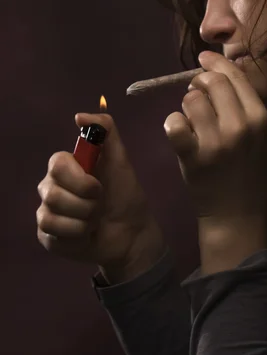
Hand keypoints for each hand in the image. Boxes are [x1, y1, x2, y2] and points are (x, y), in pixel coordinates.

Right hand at [36, 113, 165, 281]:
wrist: (131, 232)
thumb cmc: (124, 194)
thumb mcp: (120, 159)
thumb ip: (106, 130)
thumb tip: (79, 117)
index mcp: (65, 167)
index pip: (57, 163)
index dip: (80, 179)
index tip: (99, 187)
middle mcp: (51, 187)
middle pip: (52, 193)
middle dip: (86, 204)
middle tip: (100, 206)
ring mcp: (46, 212)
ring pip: (51, 216)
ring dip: (83, 222)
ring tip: (95, 222)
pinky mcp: (46, 236)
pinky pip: (52, 236)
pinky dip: (76, 237)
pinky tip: (86, 235)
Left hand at [163, 51, 266, 223]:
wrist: (238, 215)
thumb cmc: (248, 173)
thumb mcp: (259, 136)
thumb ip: (244, 107)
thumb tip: (219, 74)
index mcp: (260, 117)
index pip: (235, 76)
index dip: (216, 63)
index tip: (204, 58)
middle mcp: (241, 125)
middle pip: (212, 82)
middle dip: (199, 82)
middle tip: (196, 92)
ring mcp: (216, 141)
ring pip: (191, 100)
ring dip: (187, 106)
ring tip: (192, 122)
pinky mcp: (193, 156)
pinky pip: (174, 123)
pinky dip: (173, 123)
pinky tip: (179, 133)